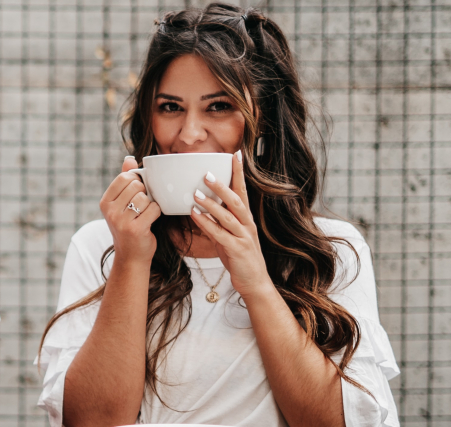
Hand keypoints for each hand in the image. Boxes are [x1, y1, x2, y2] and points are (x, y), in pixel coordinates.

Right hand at [101, 156, 161, 262]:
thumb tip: (130, 159)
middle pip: (136, 186)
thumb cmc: (129, 226)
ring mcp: (121, 221)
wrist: (131, 256)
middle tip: (142, 207)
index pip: (124, 177)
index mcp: (105, 202)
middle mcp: (110, 211)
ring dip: (150, 205)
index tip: (137, 193)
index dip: (136, 181)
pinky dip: (156, 213)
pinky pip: (154, 209)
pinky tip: (150, 221)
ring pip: (145, 197)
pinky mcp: (135, 229)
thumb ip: (125, 180)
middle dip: (144, 193)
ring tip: (144, 215)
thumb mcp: (122, 204)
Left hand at [189, 151, 271, 295]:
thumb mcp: (229, 236)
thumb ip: (219, 222)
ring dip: (211, 204)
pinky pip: (220, 234)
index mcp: (246, 219)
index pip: (243, 191)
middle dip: (222, 185)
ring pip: (228, 216)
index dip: (239, 173)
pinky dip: (207, 223)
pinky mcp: (237, 250)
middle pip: (236, 200)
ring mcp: (244, 237)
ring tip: (195, 193)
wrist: (254, 283)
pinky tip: (195, 215)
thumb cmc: (240, 259)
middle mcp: (247, 225)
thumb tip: (204, 208)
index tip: (236, 154)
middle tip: (206, 173)